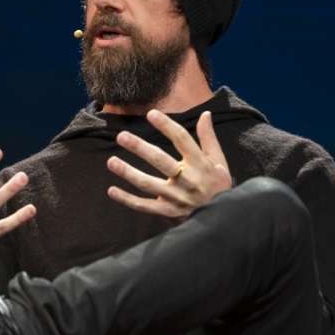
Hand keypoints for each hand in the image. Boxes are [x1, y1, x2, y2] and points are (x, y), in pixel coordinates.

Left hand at [106, 110, 231, 221]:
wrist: (223, 221)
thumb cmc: (218, 187)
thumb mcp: (219, 162)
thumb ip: (209, 138)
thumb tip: (205, 114)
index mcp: (201, 164)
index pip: (182, 140)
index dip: (166, 126)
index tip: (151, 114)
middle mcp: (188, 180)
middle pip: (161, 161)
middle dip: (140, 148)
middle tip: (121, 136)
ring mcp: (176, 198)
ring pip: (148, 184)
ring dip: (128, 173)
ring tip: (111, 161)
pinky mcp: (168, 212)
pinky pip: (144, 206)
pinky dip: (127, 199)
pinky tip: (112, 190)